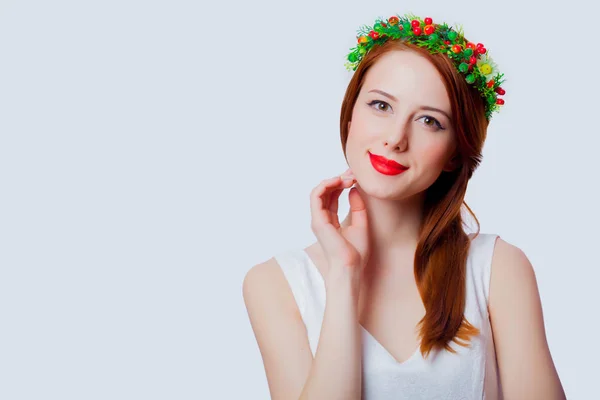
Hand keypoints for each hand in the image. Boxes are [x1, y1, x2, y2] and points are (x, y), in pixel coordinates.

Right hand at [309, 168, 369, 288]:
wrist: (351, 267)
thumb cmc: (356, 252)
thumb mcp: (361, 223)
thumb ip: (357, 206)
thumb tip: (354, 189)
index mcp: (331, 221)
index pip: (332, 197)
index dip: (342, 184)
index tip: (356, 178)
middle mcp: (322, 219)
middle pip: (325, 192)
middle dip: (338, 179)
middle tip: (353, 173)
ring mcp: (318, 220)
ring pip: (318, 191)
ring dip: (332, 180)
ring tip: (347, 177)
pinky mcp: (318, 221)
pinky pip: (316, 196)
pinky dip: (326, 185)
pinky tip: (339, 181)